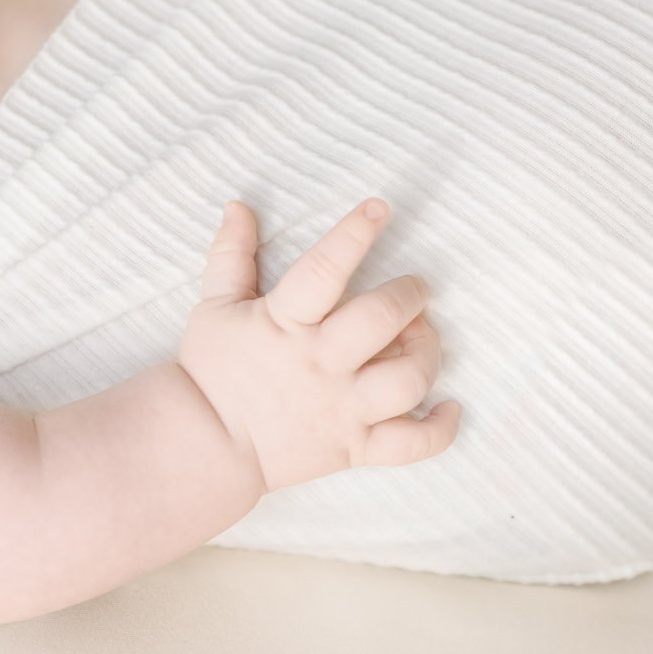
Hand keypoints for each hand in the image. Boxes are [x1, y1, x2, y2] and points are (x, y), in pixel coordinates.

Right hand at [176, 197, 460, 494]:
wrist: (203, 445)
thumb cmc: (209, 370)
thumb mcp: (214, 305)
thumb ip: (231, 254)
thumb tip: (238, 206)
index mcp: (285, 324)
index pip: (325, 269)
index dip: (354, 233)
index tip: (379, 208)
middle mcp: (321, 364)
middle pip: (383, 320)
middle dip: (410, 295)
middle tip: (415, 288)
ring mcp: (342, 409)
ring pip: (408, 379)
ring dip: (428, 350)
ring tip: (420, 337)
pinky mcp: (354, 447)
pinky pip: (412, 444)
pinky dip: (441, 428)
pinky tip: (449, 406)